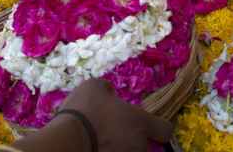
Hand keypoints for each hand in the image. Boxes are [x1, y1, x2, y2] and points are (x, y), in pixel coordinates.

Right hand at [57, 79, 171, 151]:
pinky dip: (106, 151)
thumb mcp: (94, 87)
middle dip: (133, 139)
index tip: (150, 125)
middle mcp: (138, 145)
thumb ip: (107, 89)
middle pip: (145, 145)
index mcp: (140, 122)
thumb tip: (109, 93)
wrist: (67, 140)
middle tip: (115, 131)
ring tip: (102, 140)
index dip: (159, 127)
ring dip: (120, 147)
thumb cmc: (85, 110)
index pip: (165, 130)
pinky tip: (93, 147)